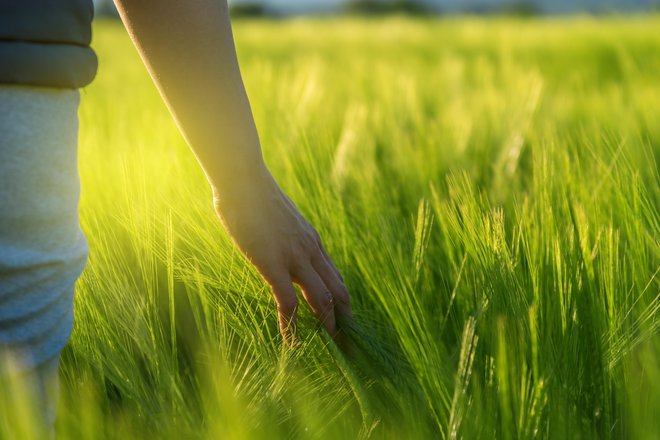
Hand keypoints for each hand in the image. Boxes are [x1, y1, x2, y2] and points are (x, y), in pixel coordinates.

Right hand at [212, 165, 351, 343]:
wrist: (243, 179)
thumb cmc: (254, 195)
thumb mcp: (279, 219)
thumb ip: (284, 237)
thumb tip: (276, 246)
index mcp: (313, 241)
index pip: (337, 278)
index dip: (343, 303)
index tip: (344, 322)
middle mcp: (311, 251)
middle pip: (339, 292)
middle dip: (346, 320)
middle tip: (348, 345)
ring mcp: (294, 258)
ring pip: (322, 300)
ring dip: (327, 328)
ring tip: (329, 349)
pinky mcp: (273, 264)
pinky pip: (288, 303)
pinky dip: (292, 327)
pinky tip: (292, 342)